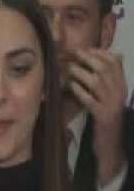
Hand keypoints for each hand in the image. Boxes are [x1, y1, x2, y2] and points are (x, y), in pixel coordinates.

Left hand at [68, 49, 127, 185]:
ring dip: (81, 73)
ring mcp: (111, 104)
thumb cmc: (107, 115)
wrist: (113, 141)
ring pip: (97, 82)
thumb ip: (111, 77)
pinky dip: (79, 91)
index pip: (115, 63)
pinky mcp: (102, 116)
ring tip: (69, 68)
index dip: (100, 53)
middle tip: (74, 55)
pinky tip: (70, 86)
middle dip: (89, 59)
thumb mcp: (111, 94)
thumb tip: (114, 55)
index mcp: (122, 85)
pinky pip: (90, 100)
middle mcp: (119, 92)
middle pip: (106, 69)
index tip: (85, 49)